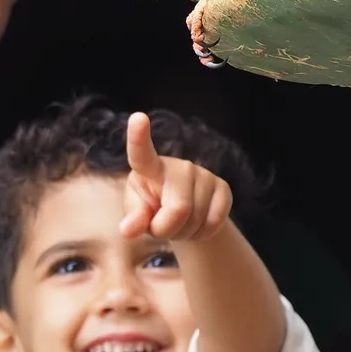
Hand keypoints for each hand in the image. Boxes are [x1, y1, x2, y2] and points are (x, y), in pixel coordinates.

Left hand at [120, 112, 231, 242]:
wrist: (183, 215)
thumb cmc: (151, 209)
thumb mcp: (138, 214)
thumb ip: (133, 220)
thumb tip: (128, 230)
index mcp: (149, 169)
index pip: (142, 153)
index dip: (138, 137)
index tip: (137, 117)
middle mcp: (179, 166)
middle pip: (178, 209)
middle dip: (168, 230)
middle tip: (162, 228)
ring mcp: (203, 175)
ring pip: (197, 220)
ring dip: (185, 233)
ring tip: (179, 224)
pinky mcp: (223, 187)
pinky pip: (214, 222)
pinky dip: (203, 234)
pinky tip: (197, 224)